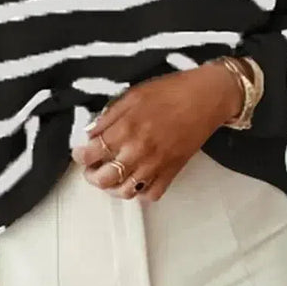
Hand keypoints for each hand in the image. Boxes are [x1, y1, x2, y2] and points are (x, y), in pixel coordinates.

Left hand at [70, 62, 241, 201]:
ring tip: (111, 175)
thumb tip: (90, 133)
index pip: (91, 153)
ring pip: (125, 192)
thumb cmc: (171, 91)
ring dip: (112, 187)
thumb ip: (109, 116)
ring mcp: (156, 164)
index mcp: (126, 128)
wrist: (206, 97)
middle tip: (91, 167)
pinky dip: (140, 191)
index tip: (79, 152)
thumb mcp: (133, 95)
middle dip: (91, 175)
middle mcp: (139, 150)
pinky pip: (151, 194)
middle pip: (104, 179)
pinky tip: (136, 178)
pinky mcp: (172, 172)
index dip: (79, 155)